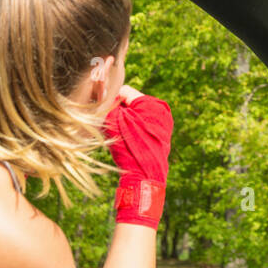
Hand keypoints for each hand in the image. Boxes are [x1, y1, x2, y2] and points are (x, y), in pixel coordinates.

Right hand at [104, 93, 171, 228]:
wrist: (144, 176)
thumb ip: (109, 106)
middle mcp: (160, 109)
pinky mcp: (162, 134)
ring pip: (136, 114)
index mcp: (150, 102)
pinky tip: (126, 140)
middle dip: (119, 110)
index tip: (103, 111)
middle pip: (132, 103)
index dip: (111, 100)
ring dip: (125, 120)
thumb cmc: (128, 147)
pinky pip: (143, 124)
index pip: (125, 91)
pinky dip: (133, 128)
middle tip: (109, 123)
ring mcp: (163, 122)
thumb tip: (103, 97)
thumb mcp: (113, 122)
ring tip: (118, 134)